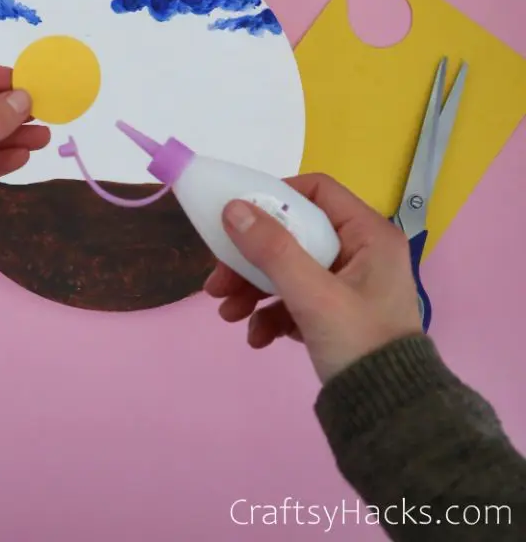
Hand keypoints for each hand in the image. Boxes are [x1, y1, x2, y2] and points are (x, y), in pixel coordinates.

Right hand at [204, 174, 422, 382]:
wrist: (389, 414)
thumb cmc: (358, 342)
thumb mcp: (313, 295)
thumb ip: (272, 249)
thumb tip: (233, 207)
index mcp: (368, 235)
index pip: (317, 192)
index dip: (275, 198)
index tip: (239, 217)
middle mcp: (360, 253)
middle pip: (292, 235)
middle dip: (250, 259)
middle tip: (218, 281)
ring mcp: (347, 285)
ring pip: (288, 269)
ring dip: (252, 289)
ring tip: (228, 315)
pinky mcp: (335, 314)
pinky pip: (294, 299)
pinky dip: (271, 314)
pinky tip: (258, 338)